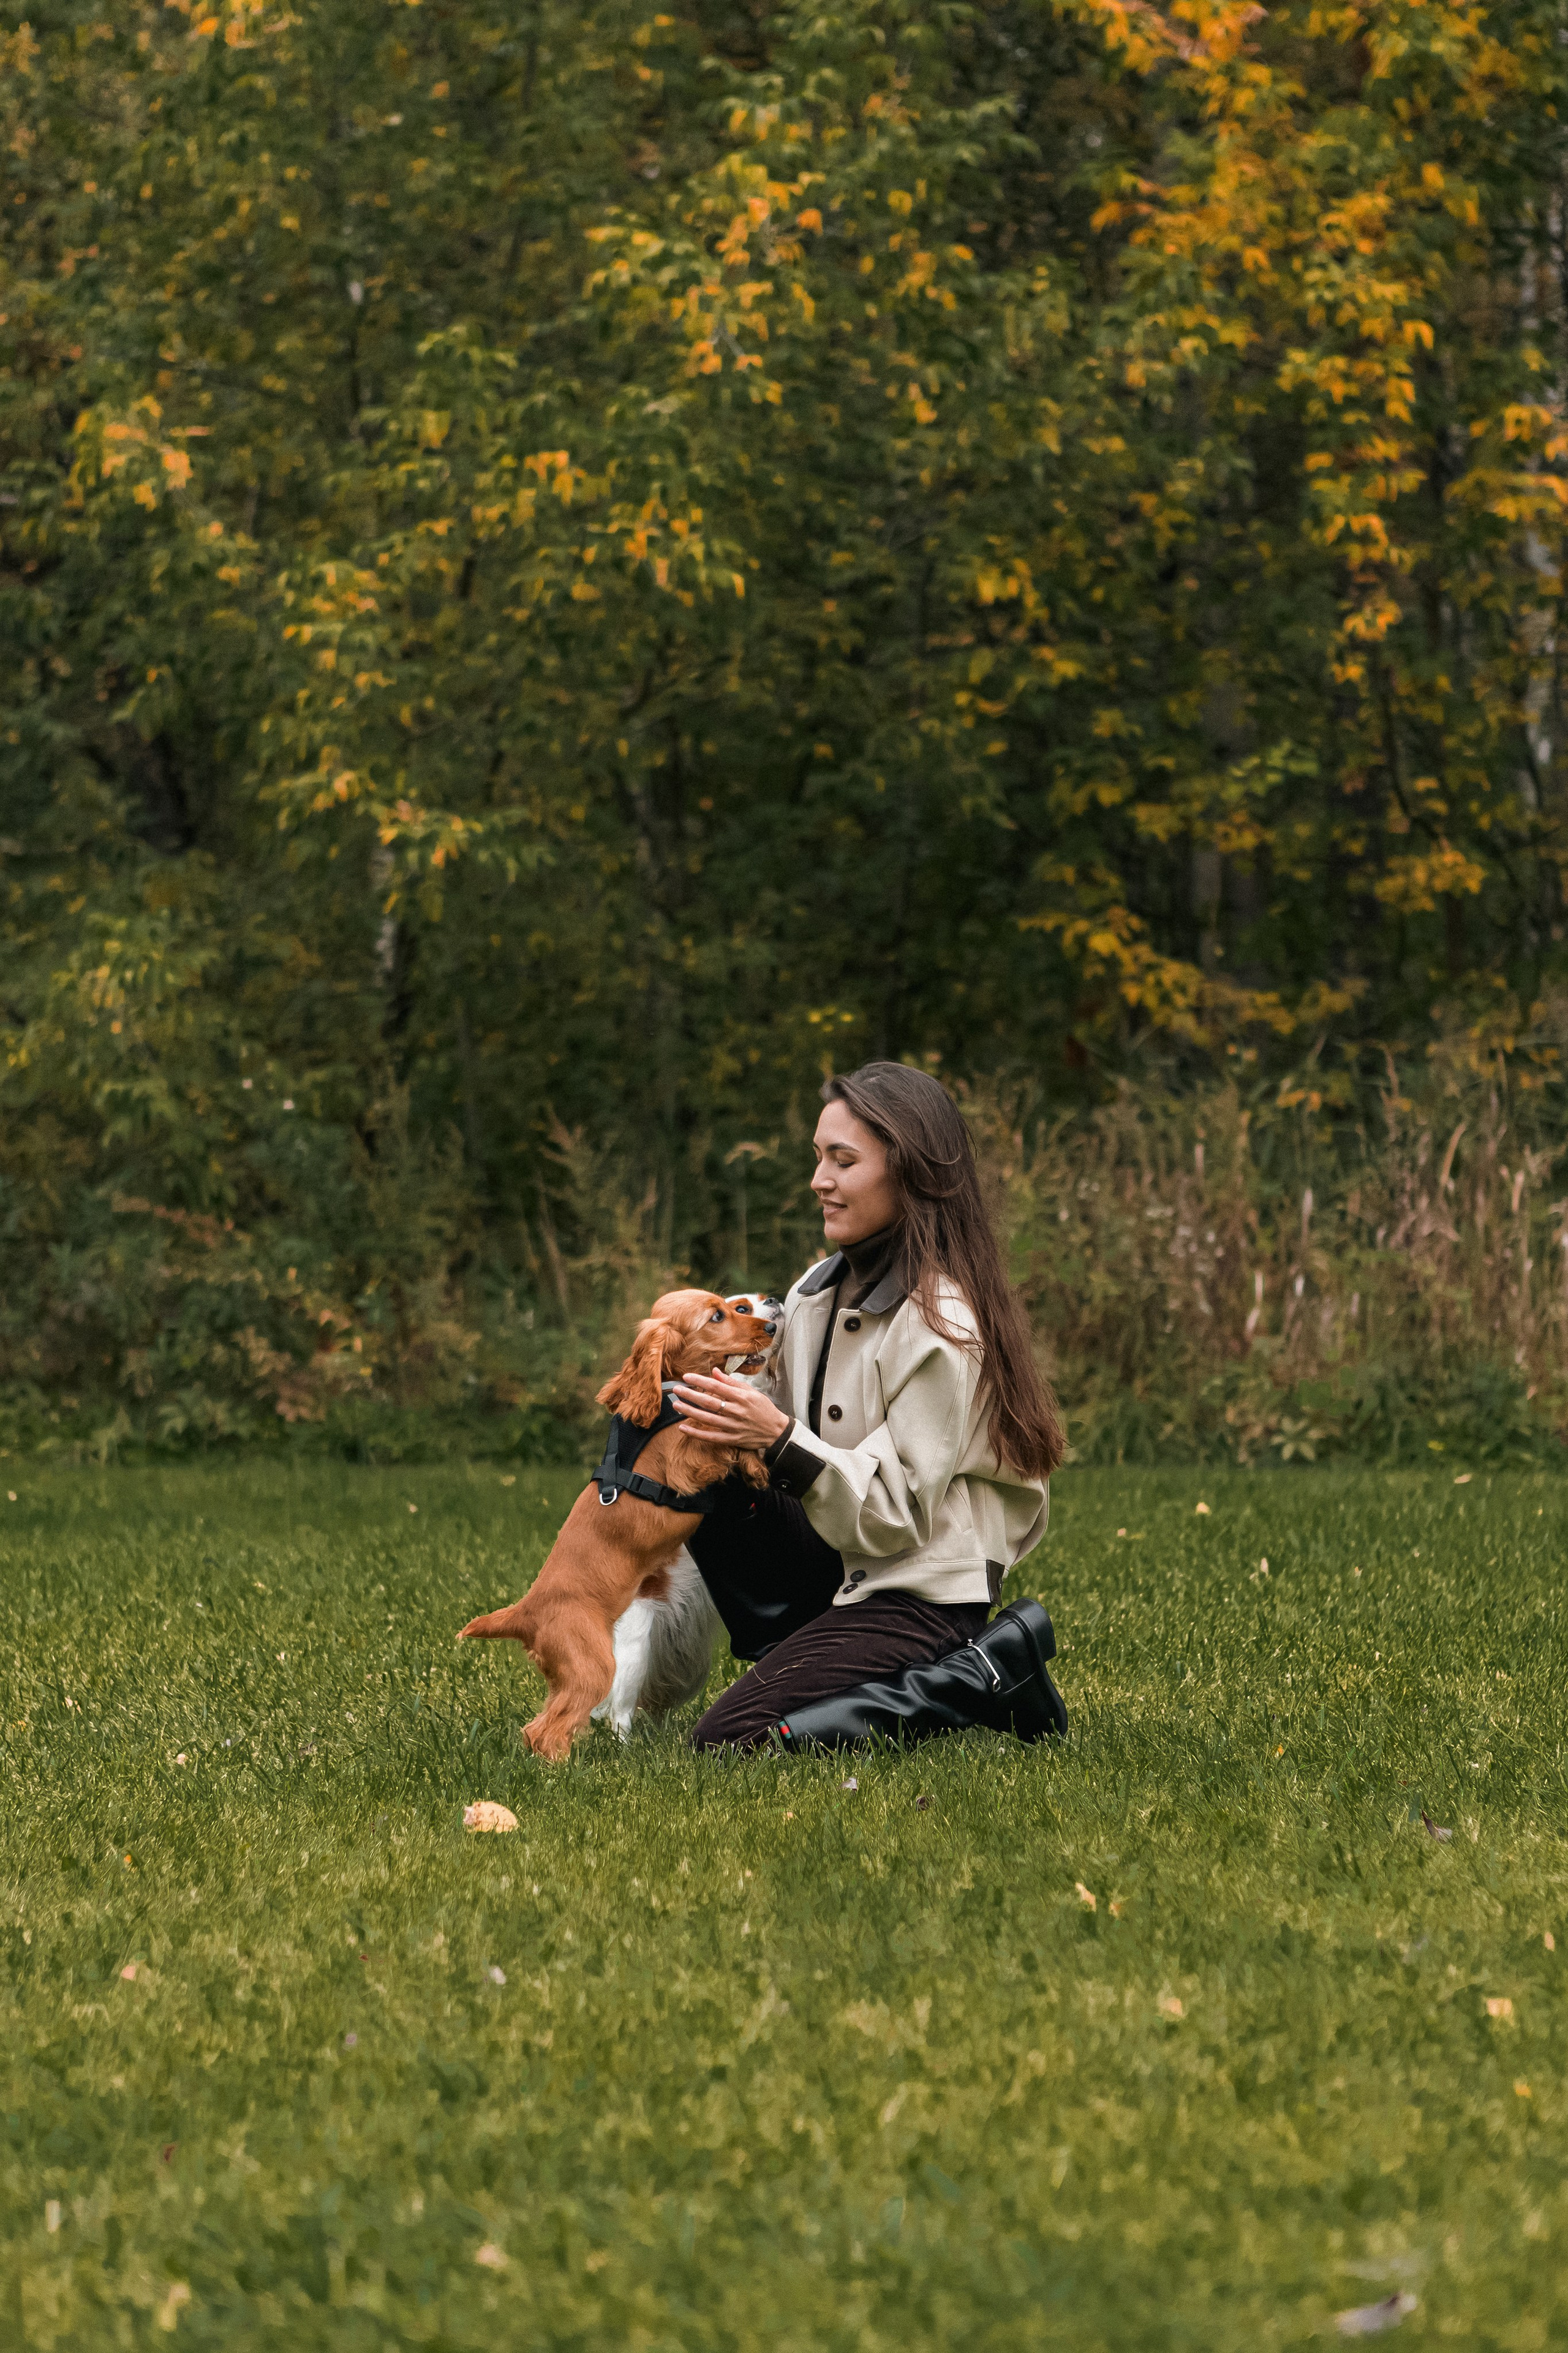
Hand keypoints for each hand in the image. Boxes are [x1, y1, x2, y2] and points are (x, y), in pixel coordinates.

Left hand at [669, 1370, 789, 1451]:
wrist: (777, 1431)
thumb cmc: (764, 1409)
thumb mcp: (751, 1392)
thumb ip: (732, 1382)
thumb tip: (715, 1372)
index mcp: (742, 1397)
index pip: (716, 1386)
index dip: (700, 1381)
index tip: (686, 1377)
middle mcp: (737, 1411)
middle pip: (709, 1402)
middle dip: (690, 1395)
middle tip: (676, 1390)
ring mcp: (733, 1426)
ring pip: (707, 1418)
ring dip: (690, 1411)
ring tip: (676, 1405)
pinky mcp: (732, 1439)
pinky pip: (711, 1437)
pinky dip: (696, 1433)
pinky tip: (683, 1428)